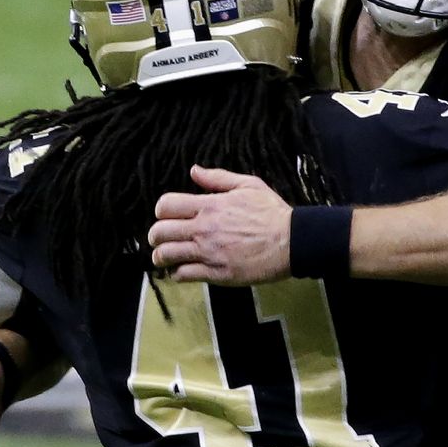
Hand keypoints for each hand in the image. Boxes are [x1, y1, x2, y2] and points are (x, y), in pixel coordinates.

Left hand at [149, 165, 291, 285]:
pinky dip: (177, 274)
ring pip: (167, 255)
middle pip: (160, 232)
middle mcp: (204, 229)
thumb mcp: (248, 185)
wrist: (292, 241)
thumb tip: (194, 170)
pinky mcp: (217, 273)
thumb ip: (217, 178)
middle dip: (155, 236)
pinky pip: (183, 275)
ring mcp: (209, 253)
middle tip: (159, 239)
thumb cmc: (272, 212)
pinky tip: (182, 271)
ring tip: (165, 257)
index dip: (161, 211)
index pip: (166, 206)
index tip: (166, 216)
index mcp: (210, 206)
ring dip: (161, 256)